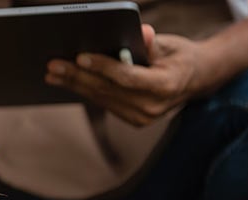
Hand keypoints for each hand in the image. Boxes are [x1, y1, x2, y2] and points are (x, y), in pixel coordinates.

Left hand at [45, 24, 213, 125]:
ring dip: (74, 85)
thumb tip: (141, 32)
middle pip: (107, 90)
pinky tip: (67, 81)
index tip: (80, 56)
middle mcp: (152, 107)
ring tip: (52, 74)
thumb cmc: (180, 56)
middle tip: (53, 65)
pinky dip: (85, 91)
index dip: (102, 66)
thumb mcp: (171, 44)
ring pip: (102, 99)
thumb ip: (153, 42)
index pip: (126, 77)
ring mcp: (141, 117)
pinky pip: (104, 103)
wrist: (195, 80)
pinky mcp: (133, 120)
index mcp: (165, 86)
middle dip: (77, 76)